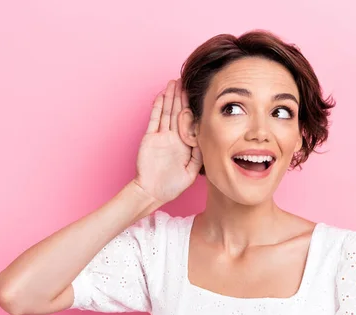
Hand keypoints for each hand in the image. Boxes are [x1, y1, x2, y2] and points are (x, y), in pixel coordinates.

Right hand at [133, 79, 202, 203]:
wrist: (152, 192)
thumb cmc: (172, 186)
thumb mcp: (192, 172)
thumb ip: (199, 156)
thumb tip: (206, 140)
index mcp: (184, 144)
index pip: (189, 122)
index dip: (192, 108)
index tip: (198, 95)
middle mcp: (173, 138)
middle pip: (178, 112)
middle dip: (181, 97)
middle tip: (185, 81)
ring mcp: (161, 136)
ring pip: (167, 112)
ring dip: (170, 97)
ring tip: (173, 82)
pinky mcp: (149, 138)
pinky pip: (154, 119)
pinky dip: (158, 107)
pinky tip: (162, 95)